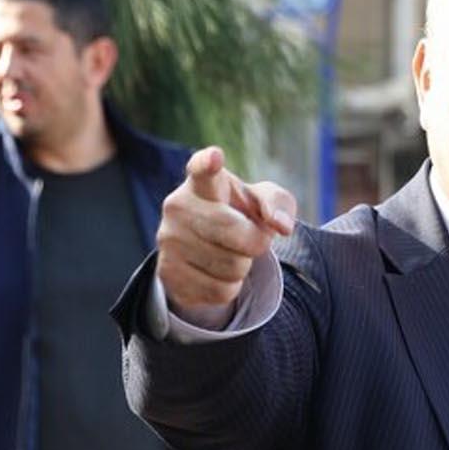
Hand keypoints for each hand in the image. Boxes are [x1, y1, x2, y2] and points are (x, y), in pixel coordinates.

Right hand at [156, 147, 297, 321]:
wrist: (206, 247)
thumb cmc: (239, 214)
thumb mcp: (262, 201)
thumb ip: (278, 203)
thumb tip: (280, 226)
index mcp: (202, 182)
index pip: (202, 169)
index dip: (208, 163)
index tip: (214, 157)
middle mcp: (178, 206)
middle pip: (235, 233)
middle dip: (255, 241)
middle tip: (251, 237)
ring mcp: (169, 241)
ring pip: (231, 267)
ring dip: (242, 267)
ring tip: (229, 253)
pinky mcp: (167, 273)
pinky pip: (220, 292)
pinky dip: (230, 288)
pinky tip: (217, 272)